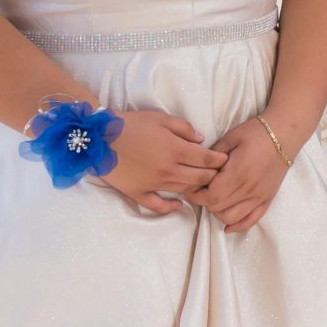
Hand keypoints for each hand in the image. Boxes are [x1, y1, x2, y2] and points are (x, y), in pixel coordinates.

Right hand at [97, 109, 227, 214]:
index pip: (207, 160)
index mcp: (176, 150)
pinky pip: (157, 205)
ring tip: (206, 187)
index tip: (227, 161)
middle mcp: (168, 170)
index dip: (220, 161)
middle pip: (200, 178)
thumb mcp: (162, 119)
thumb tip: (202, 140)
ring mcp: (153, 184)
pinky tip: (178, 205)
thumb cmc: (132, 124)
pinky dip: (170, 207)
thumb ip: (185, 129)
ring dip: (197, 189)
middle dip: (214, 176)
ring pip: (183, 191)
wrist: (99, 138)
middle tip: (221, 175)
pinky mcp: (137, 193)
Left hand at [196, 116, 291, 233]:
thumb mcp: (230, 139)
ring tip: (216, 199)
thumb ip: (212, 157)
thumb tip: (197, 171)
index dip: (196, 195)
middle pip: (218, 208)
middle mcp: (249, 189)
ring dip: (218, 212)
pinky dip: (238, 226)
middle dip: (205, 201)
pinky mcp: (268, 199)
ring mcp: (259, 196)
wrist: (285, 133)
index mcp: (238, 173)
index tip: (192, 187)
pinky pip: (251, 220)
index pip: (210, 196)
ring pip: (231, 218)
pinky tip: (228, 225)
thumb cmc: (256, 133)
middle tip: (202, 190)